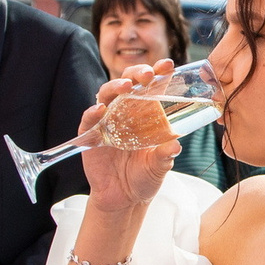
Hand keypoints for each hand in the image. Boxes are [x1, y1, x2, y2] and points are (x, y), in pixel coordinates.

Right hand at [77, 64, 178, 215]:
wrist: (124, 199)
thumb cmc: (145, 176)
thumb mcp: (159, 167)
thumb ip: (165, 155)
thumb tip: (175, 145)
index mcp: (147, 112)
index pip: (153, 86)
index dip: (159, 72)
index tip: (168, 65)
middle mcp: (126, 111)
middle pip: (128, 83)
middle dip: (137, 74)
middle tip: (148, 75)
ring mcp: (107, 121)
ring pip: (107, 94)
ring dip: (115, 87)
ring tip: (126, 87)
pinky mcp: (91, 134)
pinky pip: (89, 118)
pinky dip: (93, 112)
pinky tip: (101, 110)